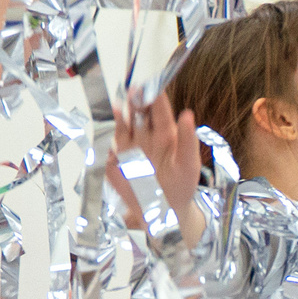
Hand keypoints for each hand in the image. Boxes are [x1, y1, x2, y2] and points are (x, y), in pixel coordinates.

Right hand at [109, 91, 200, 228]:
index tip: (151, 87)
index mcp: (166, 133)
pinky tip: (110, 129)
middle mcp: (145, 135)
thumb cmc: (182, 184)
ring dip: (121, 115)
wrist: (165, 211)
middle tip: (133, 91)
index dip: (155, 97)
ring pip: (122, 125)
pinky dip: (108, 136)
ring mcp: (129, 146)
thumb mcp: (189, 164)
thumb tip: (188, 114)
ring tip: (121, 107)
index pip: (159, 110)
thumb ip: (189, 141)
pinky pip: (109, 145)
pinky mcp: (115, 160)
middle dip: (135, 101)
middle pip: (138, 113)